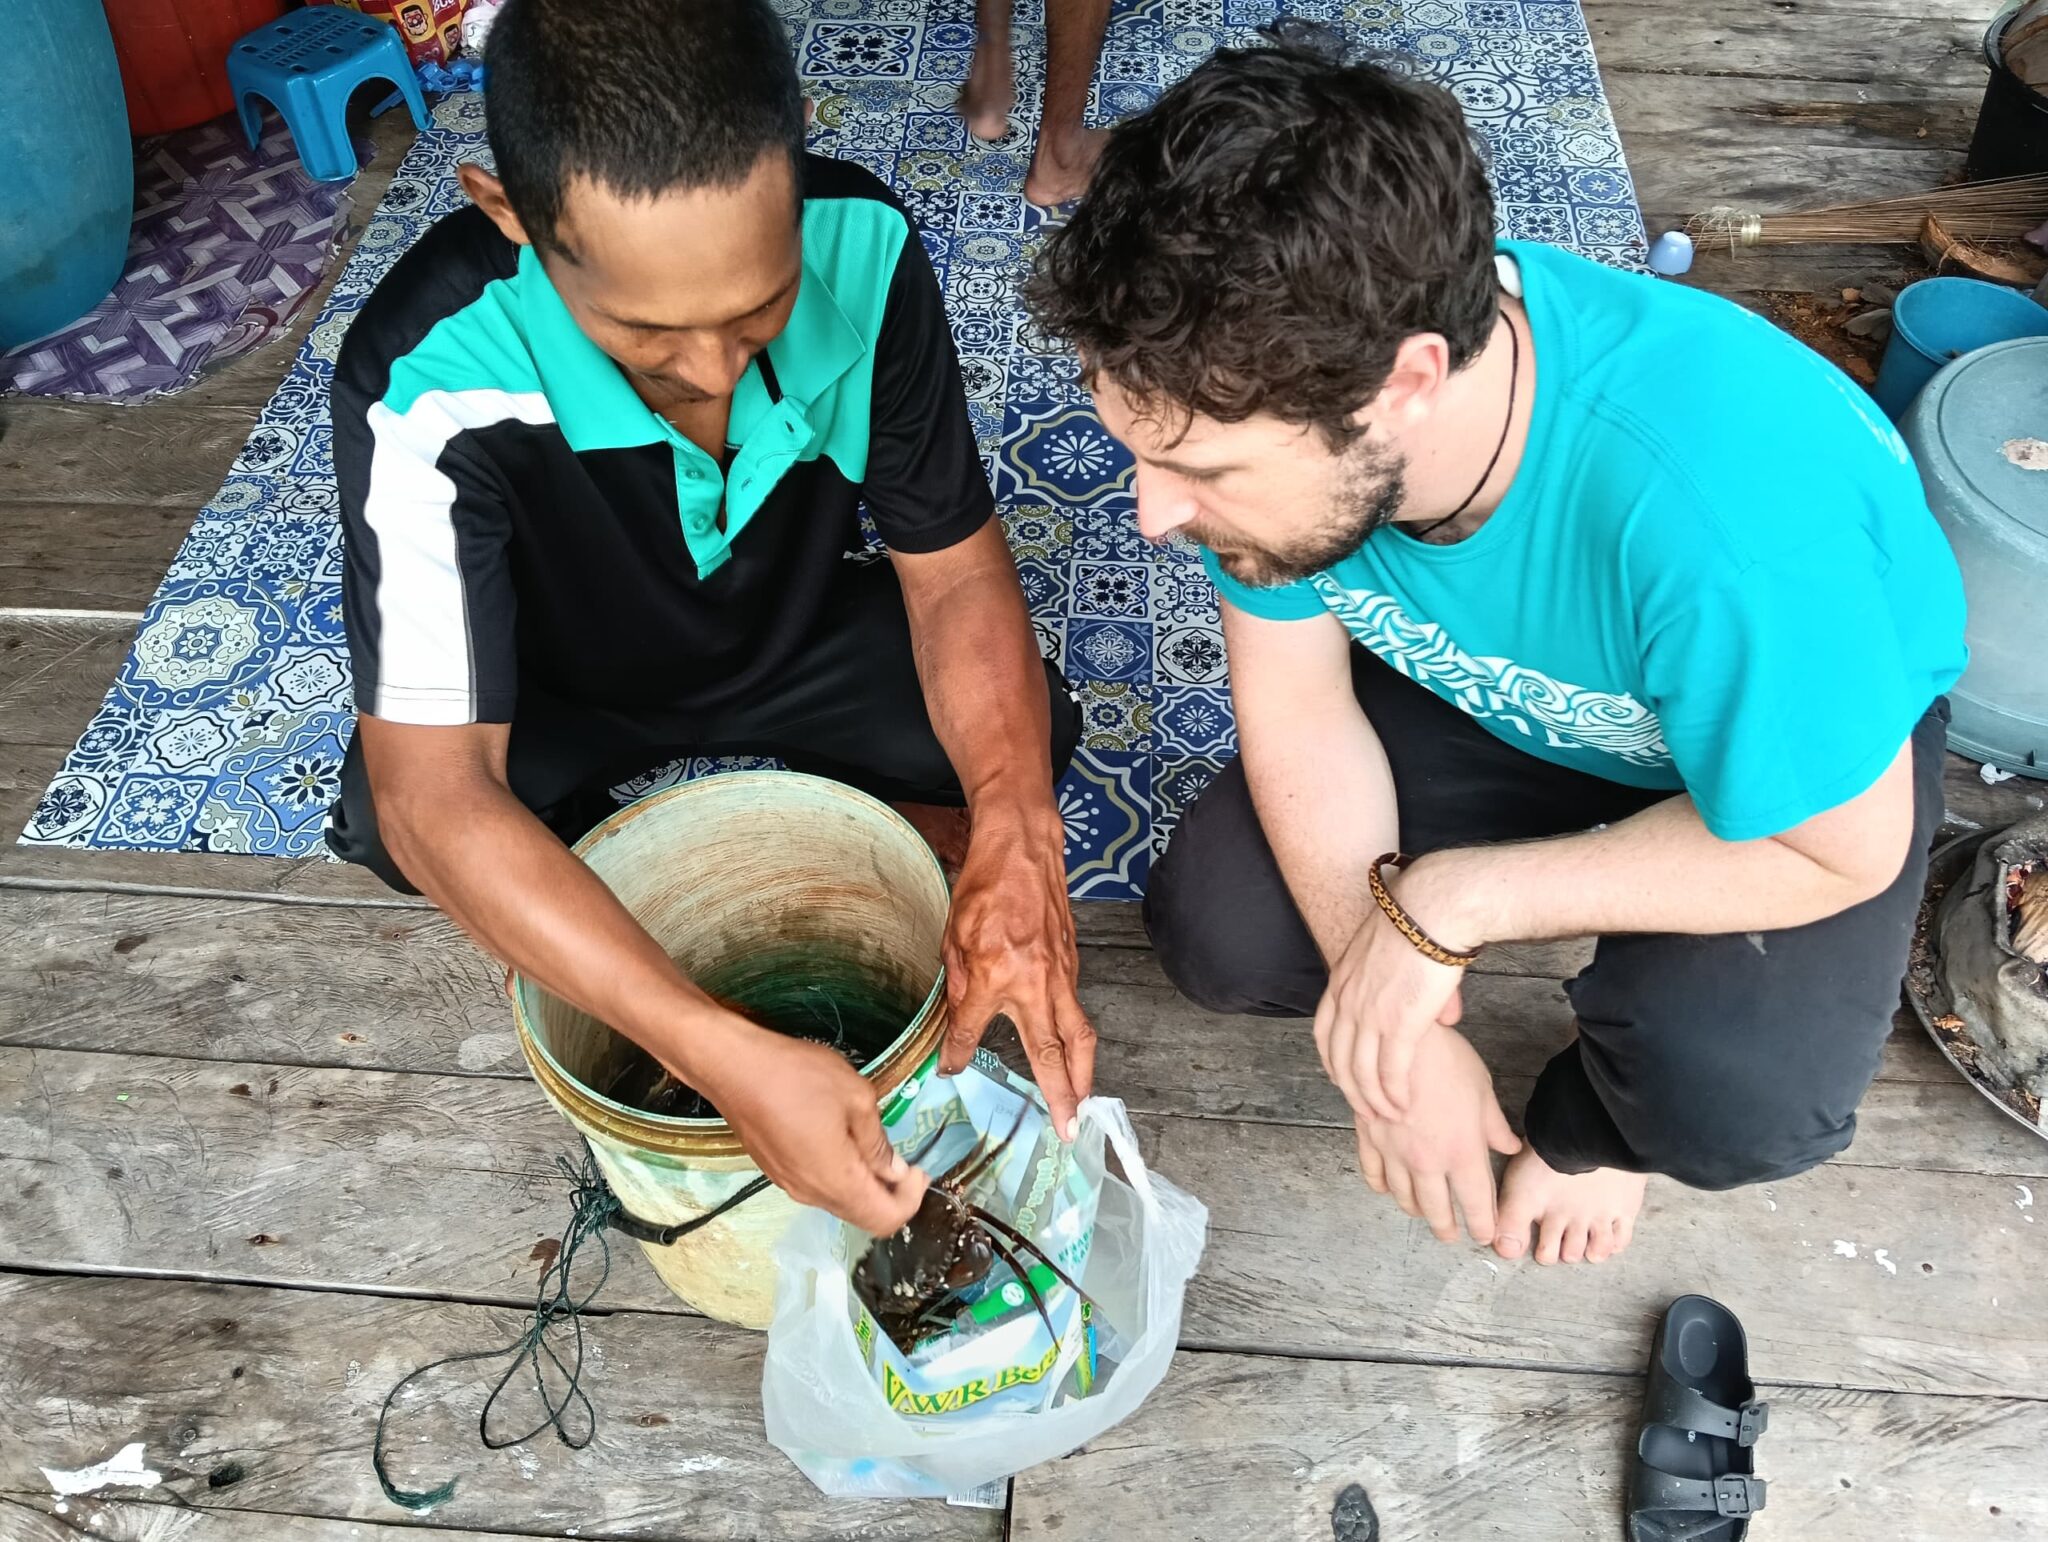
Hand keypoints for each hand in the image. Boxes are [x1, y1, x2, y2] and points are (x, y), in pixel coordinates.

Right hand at [700, 1027, 928, 1234]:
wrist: (731, 1066)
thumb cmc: (796, 1076)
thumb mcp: (856, 1097)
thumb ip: (878, 1141)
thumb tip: (894, 1170)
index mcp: (836, 1181)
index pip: (885, 1219)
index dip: (911, 1200)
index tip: (921, 1169)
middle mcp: (811, 1194)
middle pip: (862, 1215)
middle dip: (892, 1194)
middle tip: (906, 1159)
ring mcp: (789, 1185)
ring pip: (839, 1201)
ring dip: (865, 1184)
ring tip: (873, 1145)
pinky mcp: (776, 1171)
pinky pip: (817, 1186)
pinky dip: (840, 1175)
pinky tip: (842, 1140)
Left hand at [939, 809, 1095, 1140]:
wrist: (1023, 850)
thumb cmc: (984, 887)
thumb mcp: (953, 939)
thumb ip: (958, 988)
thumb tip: (958, 1029)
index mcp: (992, 977)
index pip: (971, 1033)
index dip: (956, 1057)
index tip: (950, 1070)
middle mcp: (1032, 983)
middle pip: (1052, 1053)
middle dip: (1062, 1095)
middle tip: (1067, 1128)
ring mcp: (1059, 975)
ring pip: (1078, 1035)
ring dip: (1082, 1074)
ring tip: (1080, 1102)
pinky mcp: (1072, 965)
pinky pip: (1076, 1010)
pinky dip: (1077, 1038)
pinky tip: (1070, 1050)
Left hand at [1315, 865, 1475, 1120]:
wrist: (1434, 907)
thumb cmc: (1426, 922)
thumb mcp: (1399, 954)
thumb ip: (1409, 989)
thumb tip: (1444, 1019)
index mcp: (1342, 979)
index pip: (1324, 1031)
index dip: (1331, 1060)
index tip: (1341, 1078)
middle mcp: (1348, 999)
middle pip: (1338, 1059)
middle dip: (1351, 1089)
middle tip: (1366, 1110)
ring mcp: (1370, 1013)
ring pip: (1361, 1073)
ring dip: (1373, 1100)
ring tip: (1387, 1117)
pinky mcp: (1398, 1024)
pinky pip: (1390, 1072)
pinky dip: (1394, 1095)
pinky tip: (1404, 1108)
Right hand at [1351, 1026, 1521, 1243]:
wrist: (1399, 1038)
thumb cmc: (1446, 1059)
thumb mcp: (1481, 1090)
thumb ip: (1494, 1126)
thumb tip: (1510, 1145)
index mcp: (1462, 1152)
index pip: (1476, 1206)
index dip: (1483, 1225)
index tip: (1487, 1234)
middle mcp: (1428, 1161)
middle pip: (1437, 1211)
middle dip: (1447, 1228)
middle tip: (1452, 1236)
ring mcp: (1395, 1152)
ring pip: (1404, 1198)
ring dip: (1416, 1211)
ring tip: (1423, 1215)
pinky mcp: (1370, 1137)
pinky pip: (1374, 1174)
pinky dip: (1382, 1187)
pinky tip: (1388, 1189)